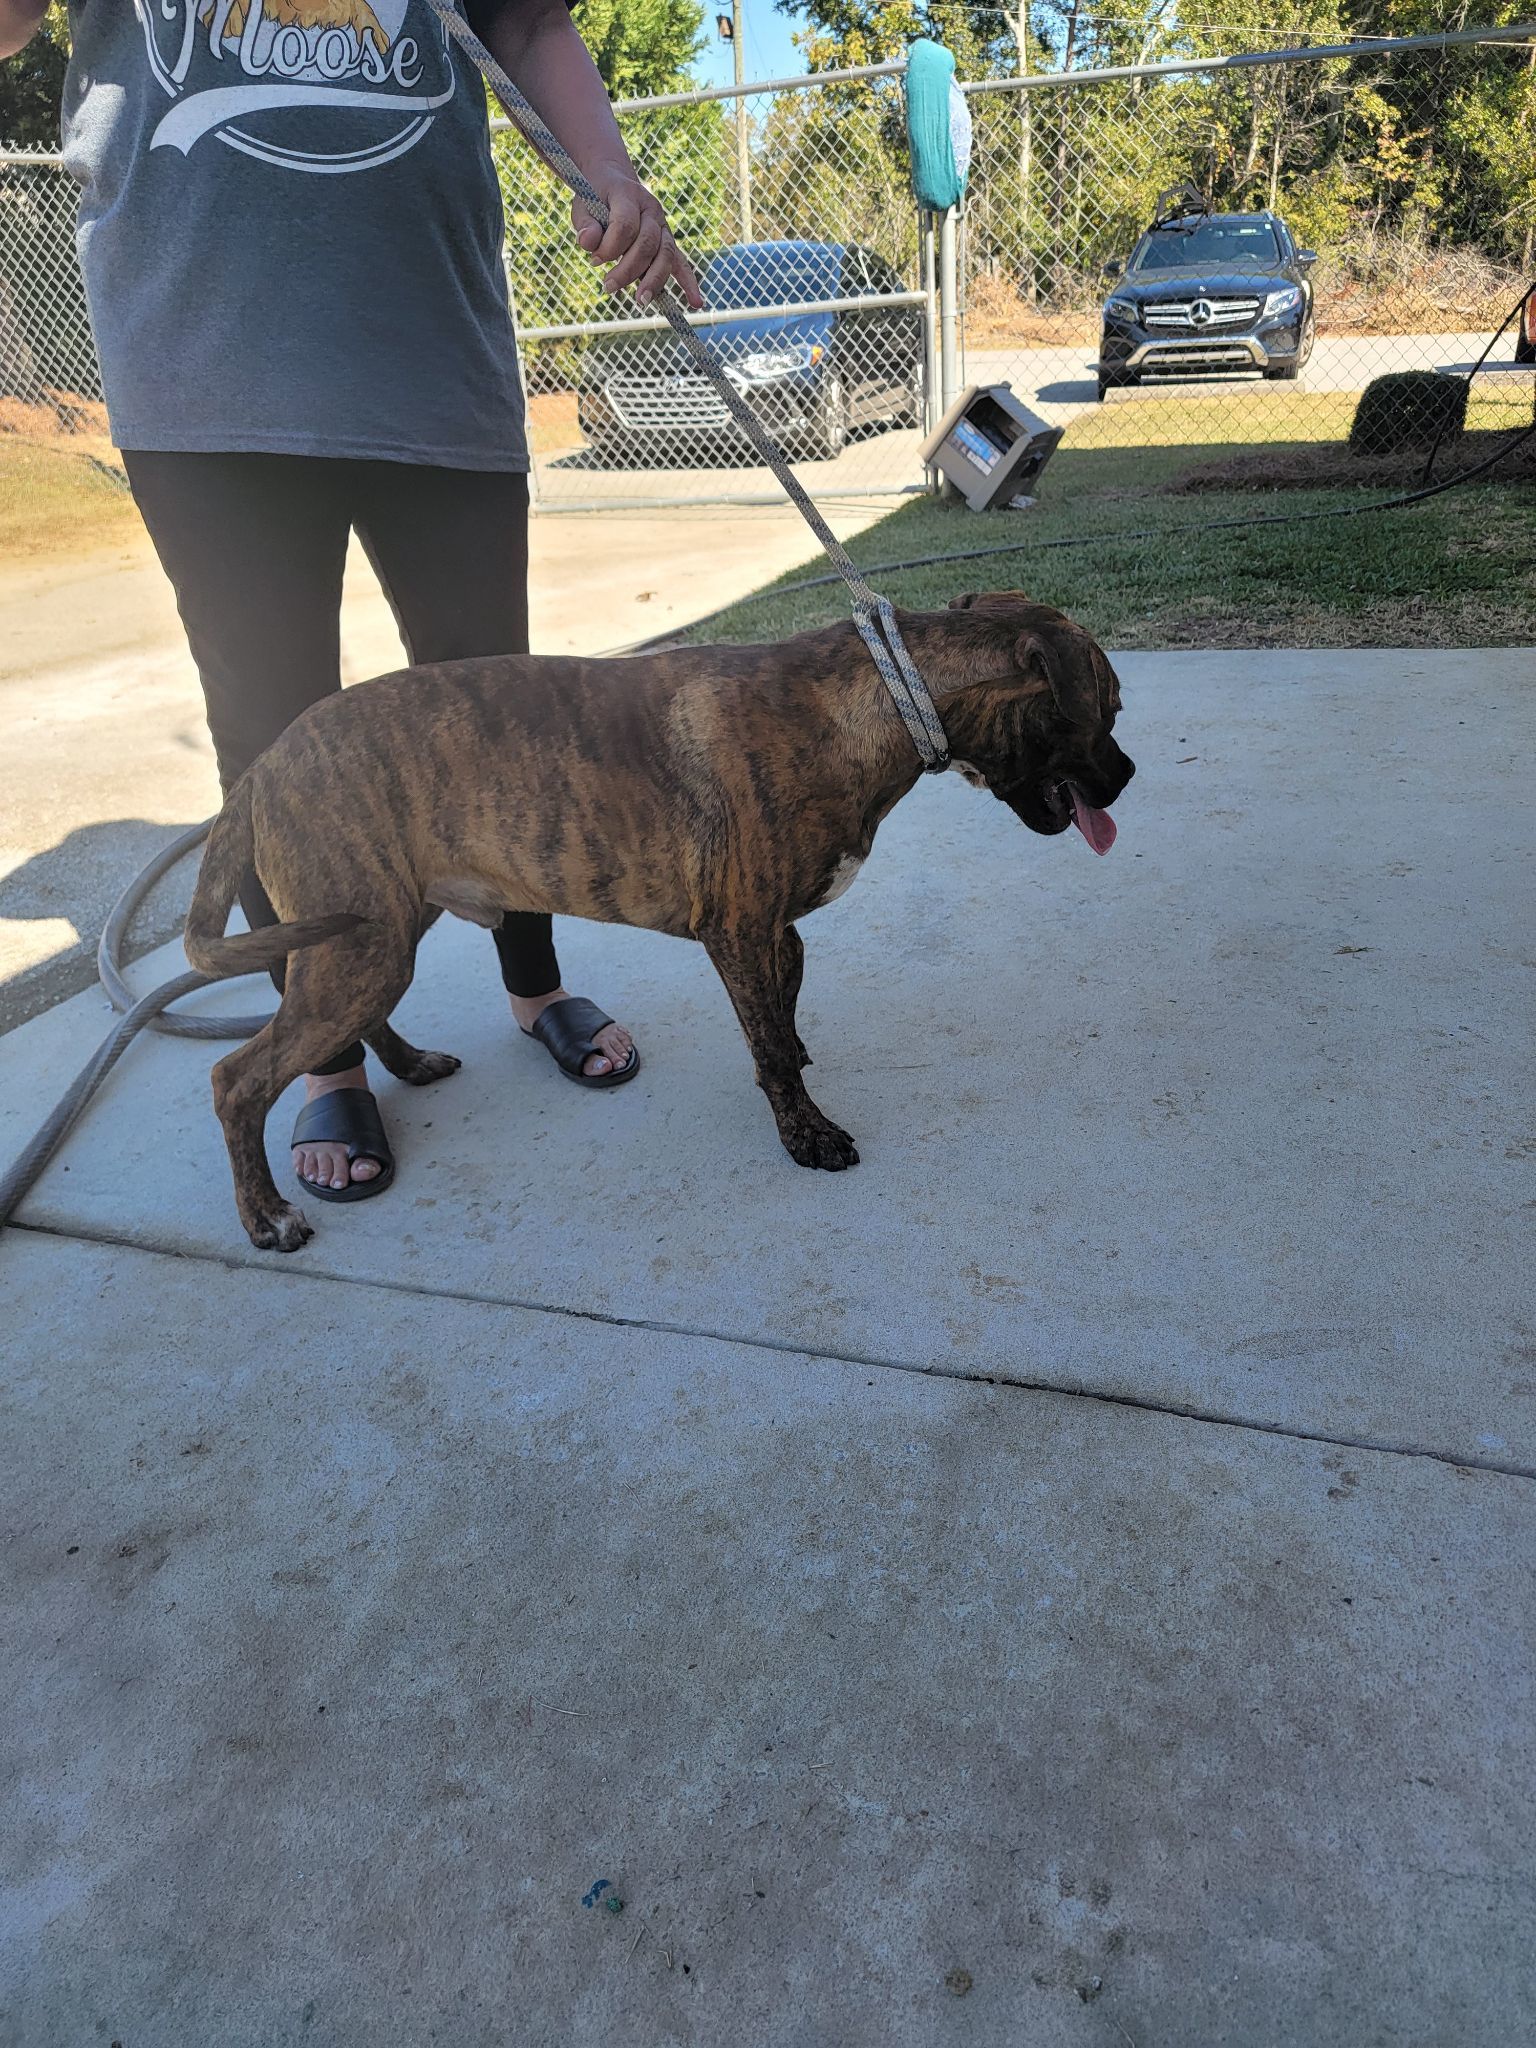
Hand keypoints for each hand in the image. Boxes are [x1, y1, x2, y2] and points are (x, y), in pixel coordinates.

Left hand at [572, 161, 703, 310]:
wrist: (612, 184)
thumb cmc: (595, 200)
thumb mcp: (582, 207)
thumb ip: (585, 224)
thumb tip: (588, 244)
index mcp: (628, 195)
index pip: (625, 226)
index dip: (609, 247)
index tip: (593, 260)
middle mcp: (650, 209)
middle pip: (647, 244)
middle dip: (628, 270)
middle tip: (608, 286)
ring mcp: (662, 225)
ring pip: (664, 255)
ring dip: (653, 280)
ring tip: (640, 301)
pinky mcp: (666, 241)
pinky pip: (680, 262)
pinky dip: (688, 282)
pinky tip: (695, 303)